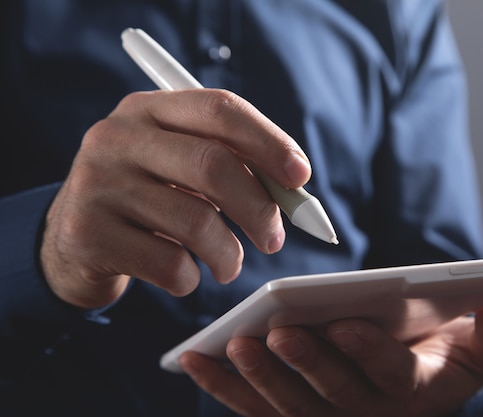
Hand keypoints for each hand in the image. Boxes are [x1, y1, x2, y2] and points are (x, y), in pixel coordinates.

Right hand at [40, 89, 310, 308]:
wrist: (74, 240)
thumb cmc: (148, 199)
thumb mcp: (180, 168)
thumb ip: (234, 167)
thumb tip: (297, 192)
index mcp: (148, 109)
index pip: (220, 109)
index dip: (269, 142)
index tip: (300, 177)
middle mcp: (117, 137)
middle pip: (213, 164)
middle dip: (259, 208)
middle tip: (275, 239)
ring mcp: (98, 184)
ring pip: (195, 221)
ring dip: (229, 254)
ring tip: (229, 265)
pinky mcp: (89, 234)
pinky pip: (168, 263)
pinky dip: (191, 278)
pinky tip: (185, 274)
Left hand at [179, 298, 482, 416]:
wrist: (413, 373)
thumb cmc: (442, 351)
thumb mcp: (481, 346)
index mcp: (413, 392)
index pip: (391, 376)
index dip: (370, 352)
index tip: (347, 323)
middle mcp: (366, 413)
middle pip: (331, 395)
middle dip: (305, 364)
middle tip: (277, 333)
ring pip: (287, 404)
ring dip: (258, 378)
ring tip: (234, 345)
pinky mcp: (291, 410)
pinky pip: (253, 406)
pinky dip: (223, 386)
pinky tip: (193, 359)